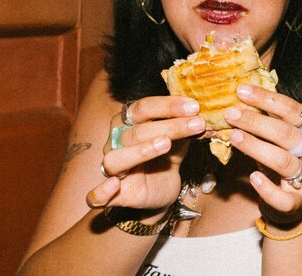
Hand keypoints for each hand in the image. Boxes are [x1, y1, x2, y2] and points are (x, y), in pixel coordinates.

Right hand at [86, 95, 206, 210]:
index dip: (168, 105)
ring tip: (166, 144)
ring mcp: (112, 169)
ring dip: (141, 150)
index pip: (143, 108)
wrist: (159, 193)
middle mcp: (116, 142)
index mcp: (129, 124)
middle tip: (197, 123)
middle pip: (136, 131)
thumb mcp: (179, 143)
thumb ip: (187, 131)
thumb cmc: (165, 161)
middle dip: (169, 126)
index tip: (194, 106)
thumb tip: (205, 115)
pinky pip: (96, 196)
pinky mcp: (113, 195)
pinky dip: (101, 191)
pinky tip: (114, 185)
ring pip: (116, 158)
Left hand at [224, 84, 301, 219]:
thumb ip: (267, 122)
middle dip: (257, 121)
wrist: (293, 205)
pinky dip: (268, 188)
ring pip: (283, 161)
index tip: (242, 90)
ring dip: (257, 147)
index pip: (291, 111)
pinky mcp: (297, 203)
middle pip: (286, 134)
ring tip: (234, 137)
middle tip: (231, 113)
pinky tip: (253, 177)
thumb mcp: (278, 141)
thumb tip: (239, 98)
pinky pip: (284, 198)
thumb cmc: (282, 164)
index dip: (267, 99)